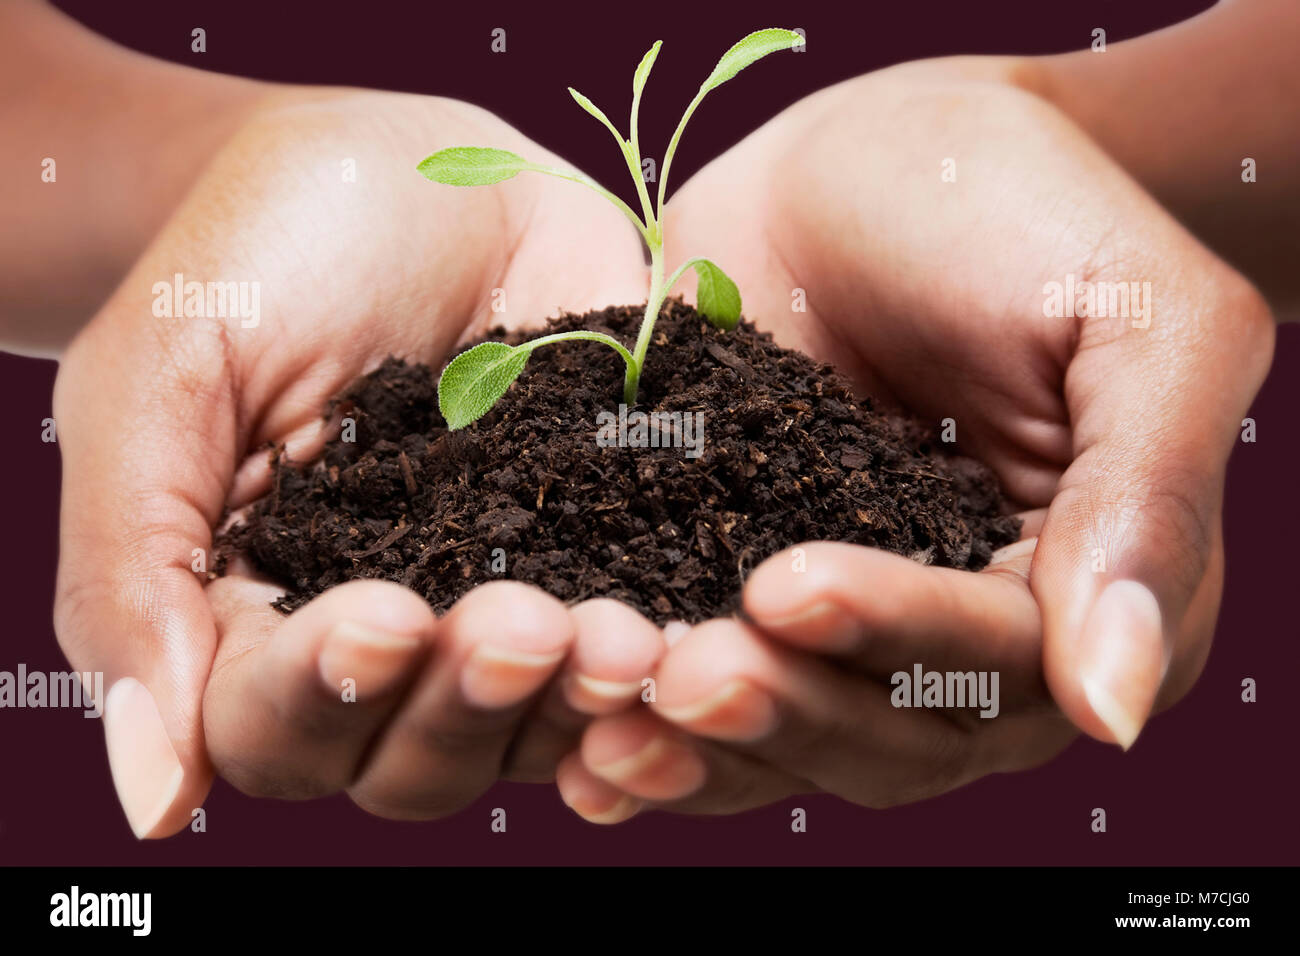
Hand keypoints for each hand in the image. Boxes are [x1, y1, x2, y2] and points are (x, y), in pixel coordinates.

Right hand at [53, 89, 657, 836]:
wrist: (404, 171)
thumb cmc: (256, 261)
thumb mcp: (159, 385)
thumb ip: (134, 581)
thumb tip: (154, 800)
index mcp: (254, 622)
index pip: (277, 726)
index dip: (329, 697)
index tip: (386, 618)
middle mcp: (386, 645)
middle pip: (417, 761)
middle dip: (470, 705)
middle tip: (524, 628)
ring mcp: (503, 604)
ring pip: (532, 725)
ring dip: (577, 699)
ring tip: (624, 637)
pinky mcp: (603, 553)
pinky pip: (634, 640)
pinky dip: (664, 650)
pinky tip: (693, 628)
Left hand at [554, 61, 1274, 819]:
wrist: (885, 155)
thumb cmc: (1030, 211)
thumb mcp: (1138, 320)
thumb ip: (1143, 502)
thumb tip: (1114, 711)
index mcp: (1088, 593)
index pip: (1001, 664)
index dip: (897, 640)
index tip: (787, 589)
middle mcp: (975, 643)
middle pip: (893, 737)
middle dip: (787, 708)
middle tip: (682, 669)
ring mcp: (857, 627)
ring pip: (798, 735)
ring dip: (708, 741)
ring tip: (611, 707)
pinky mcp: (749, 591)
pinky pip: (720, 690)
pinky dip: (659, 724)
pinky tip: (585, 740)